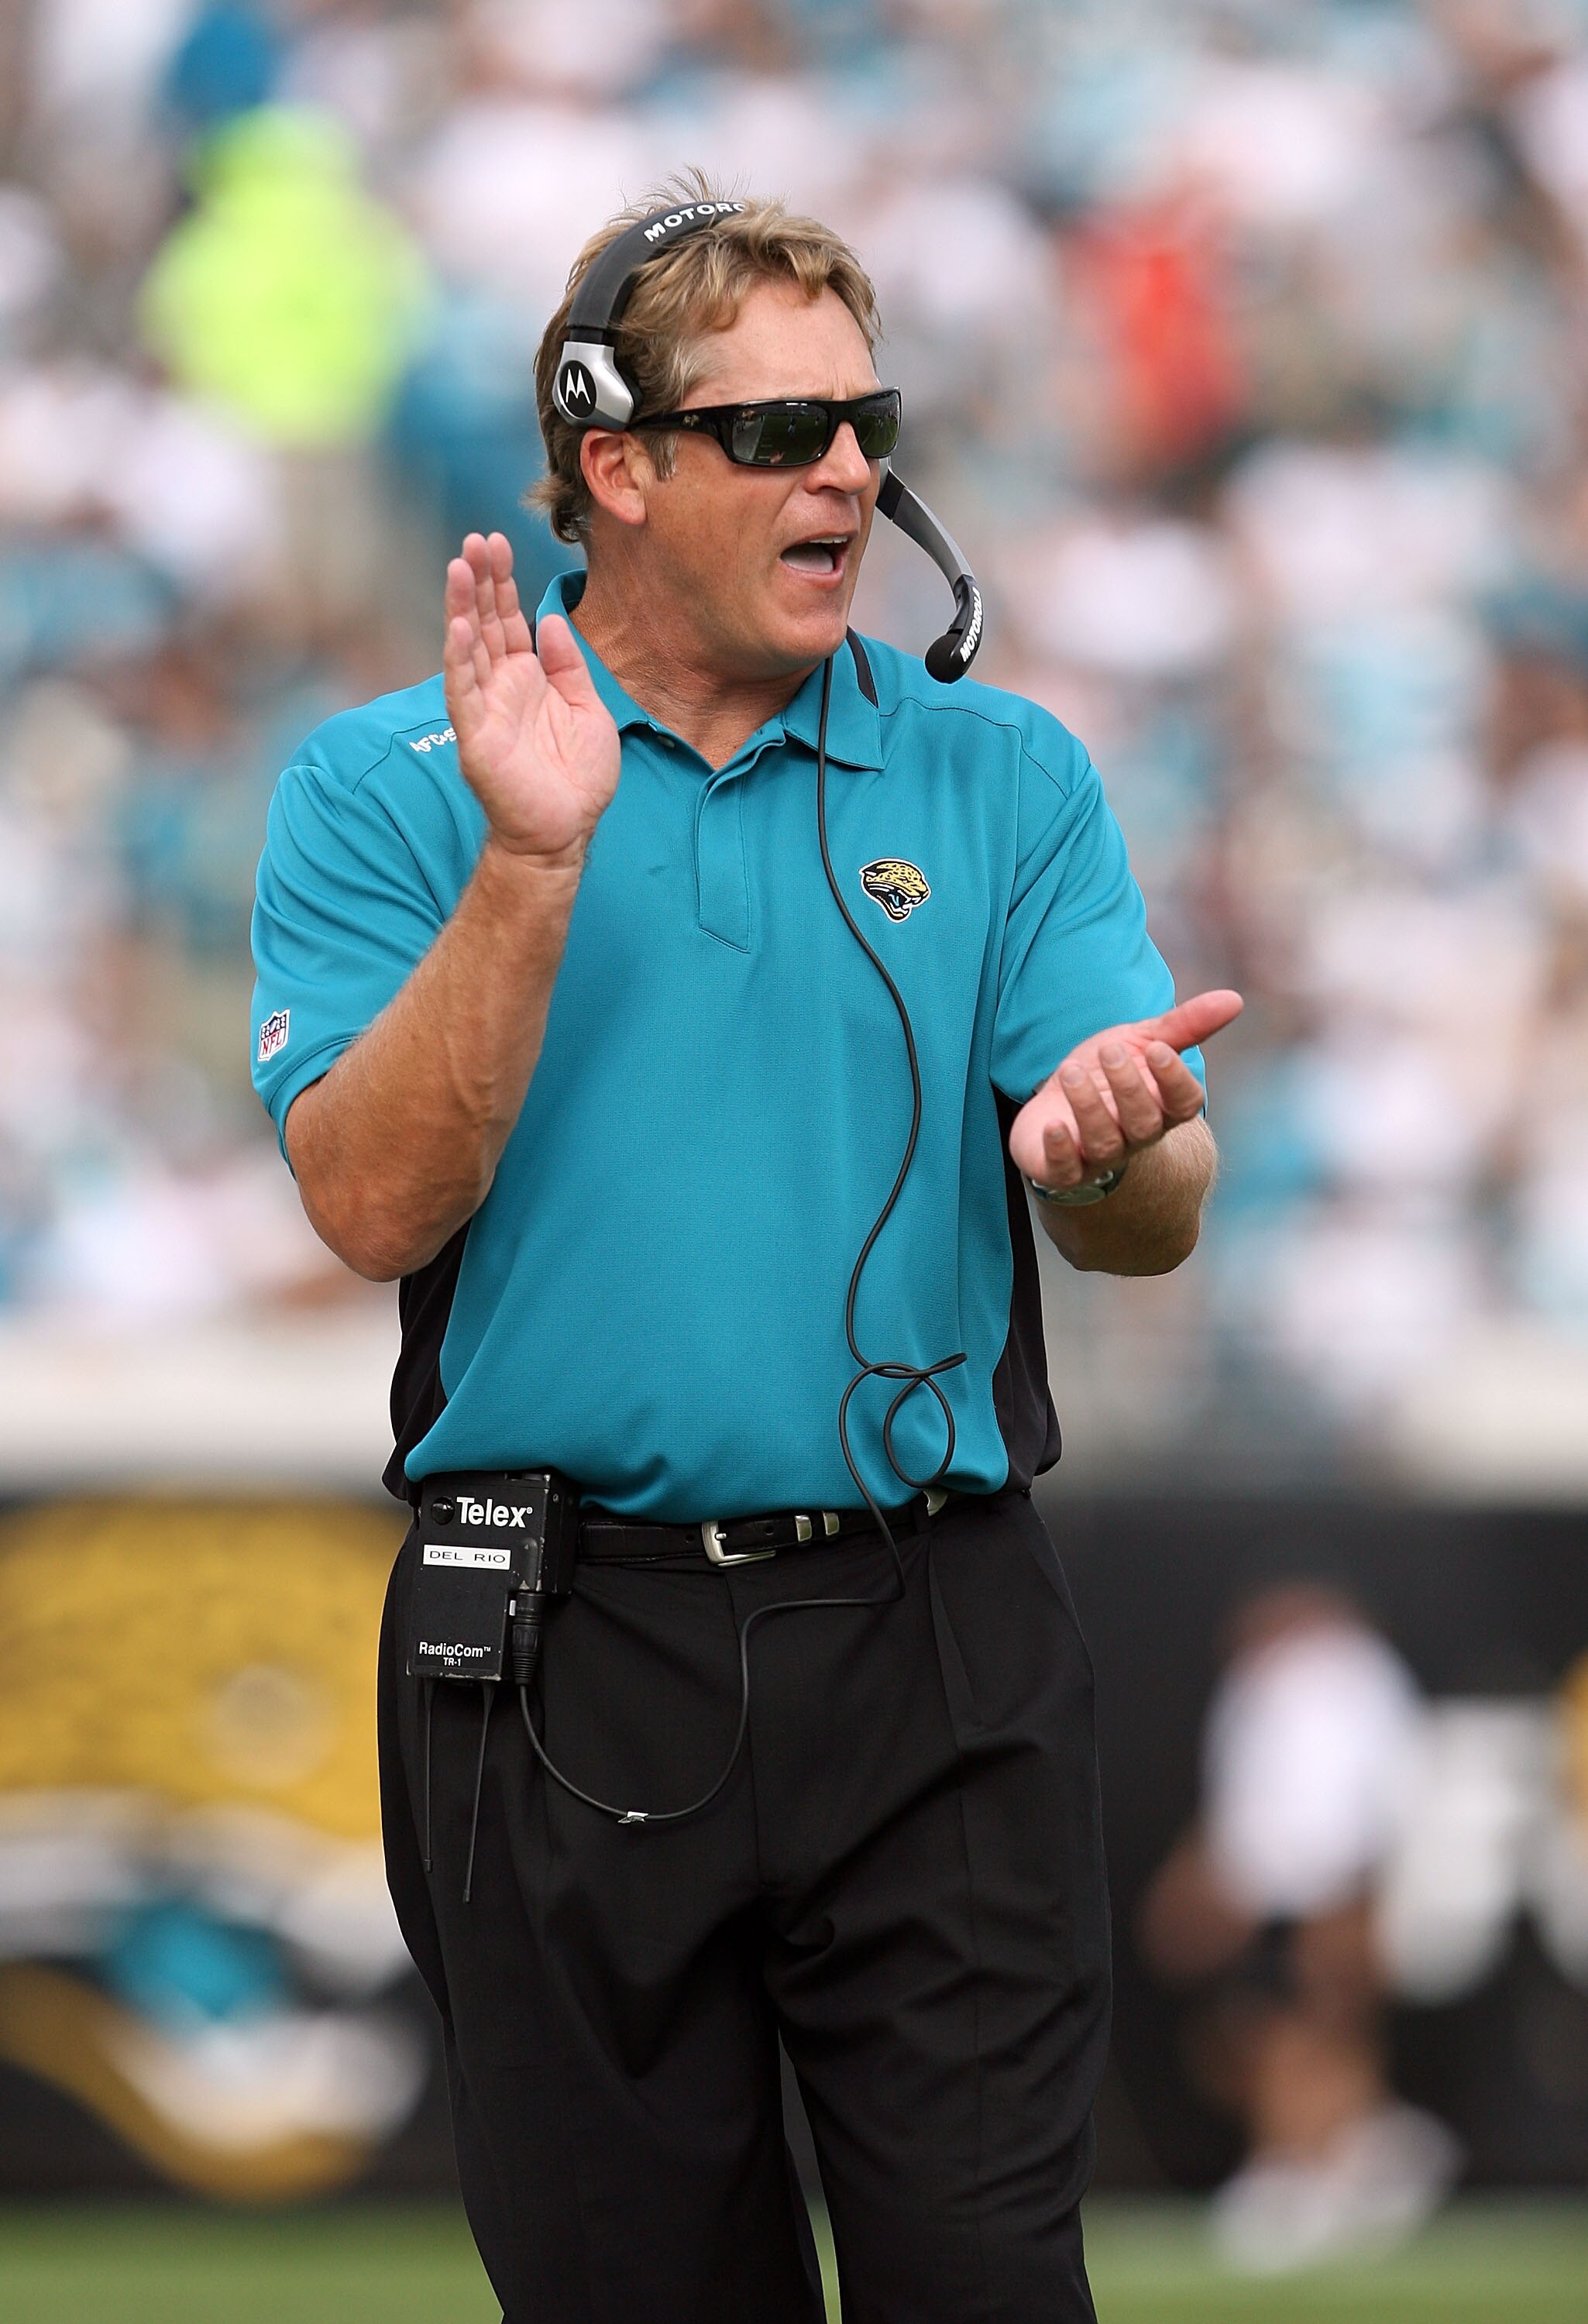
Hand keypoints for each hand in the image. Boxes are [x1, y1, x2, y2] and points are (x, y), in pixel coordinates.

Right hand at [443, 532, 620, 864]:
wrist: (566, 832)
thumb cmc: (577, 778)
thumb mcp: (588, 708)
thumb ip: (569, 666)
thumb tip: (555, 621)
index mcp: (527, 677)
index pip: (508, 619)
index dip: (501, 582)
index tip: (496, 543)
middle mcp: (501, 687)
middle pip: (484, 622)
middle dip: (479, 580)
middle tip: (475, 539)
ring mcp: (485, 709)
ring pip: (469, 647)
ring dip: (461, 607)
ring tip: (459, 565)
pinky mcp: (476, 737)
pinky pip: (464, 691)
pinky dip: (460, 659)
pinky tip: (459, 627)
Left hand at [1007, 990, 1243, 1191]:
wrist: (1057, 1108)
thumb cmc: (1106, 1075)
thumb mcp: (1142, 1043)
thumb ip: (1185, 1025)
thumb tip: (1235, 999)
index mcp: (1161, 1106)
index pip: (1183, 1104)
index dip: (1174, 1080)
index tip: (1157, 1050)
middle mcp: (1135, 1135)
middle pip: (1144, 1122)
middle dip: (1129, 1087)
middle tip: (1111, 1052)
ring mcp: (1099, 1155)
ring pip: (1104, 1142)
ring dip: (1089, 1107)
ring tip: (1070, 1071)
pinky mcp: (1063, 1169)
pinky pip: (1066, 1170)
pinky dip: (1060, 1150)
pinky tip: (1054, 1125)